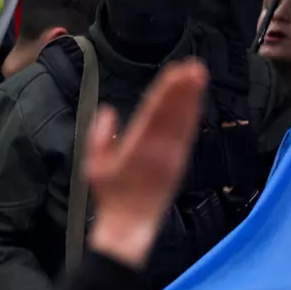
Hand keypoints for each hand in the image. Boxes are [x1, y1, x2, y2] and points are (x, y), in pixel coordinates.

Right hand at [85, 59, 207, 269]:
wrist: (131, 223)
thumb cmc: (110, 194)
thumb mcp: (94, 166)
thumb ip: (100, 137)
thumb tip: (108, 111)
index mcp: (137, 149)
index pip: (153, 114)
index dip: (165, 92)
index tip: (174, 73)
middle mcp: (159, 151)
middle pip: (173, 114)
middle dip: (182, 90)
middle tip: (192, 66)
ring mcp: (172, 157)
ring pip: (184, 122)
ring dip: (191, 98)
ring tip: (197, 76)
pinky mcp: (179, 163)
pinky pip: (188, 135)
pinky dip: (192, 116)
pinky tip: (195, 103)